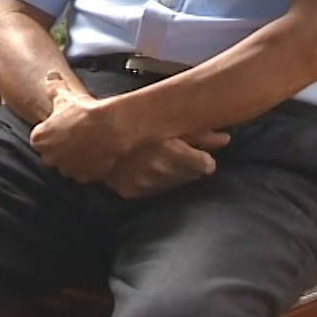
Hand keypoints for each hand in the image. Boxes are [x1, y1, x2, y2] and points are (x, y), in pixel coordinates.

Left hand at [29, 71, 135, 182]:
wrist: (109, 128)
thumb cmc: (84, 113)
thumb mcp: (65, 96)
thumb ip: (54, 88)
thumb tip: (50, 77)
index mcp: (40, 140)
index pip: (40, 141)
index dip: (52, 134)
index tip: (62, 129)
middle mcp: (49, 157)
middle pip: (52, 155)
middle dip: (61, 148)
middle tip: (75, 137)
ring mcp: (66, 169)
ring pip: (68, 166)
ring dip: (75, 159)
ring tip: (88, 145)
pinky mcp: (84, 178)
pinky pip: (84, 174)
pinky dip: (89, 167)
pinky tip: (97, 155)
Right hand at [103, 131, 229, 198]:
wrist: (90, 136)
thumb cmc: (133, 124)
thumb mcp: (169, 123)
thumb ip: (200, 133)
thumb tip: (227, 139)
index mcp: (170, 149)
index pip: (205, 165)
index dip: (202, 159)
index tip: (199, 156)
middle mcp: (159, 169)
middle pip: (192, 174)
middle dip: (187, 165)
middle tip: (174, 154)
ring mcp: (145, 183)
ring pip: (175, 183)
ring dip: (172, 174)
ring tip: (159, 160)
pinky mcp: (132, 193)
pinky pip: (155, 191)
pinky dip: (154, 182)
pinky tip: (146, 170)